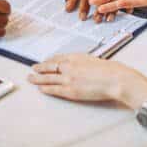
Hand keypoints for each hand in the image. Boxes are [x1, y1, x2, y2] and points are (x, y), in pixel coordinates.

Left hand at [29, 54, 146, 107]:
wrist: (114, 78)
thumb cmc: (109, 70)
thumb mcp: (93, 60)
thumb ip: (83, 62)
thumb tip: (80, 66)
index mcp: (76, 57)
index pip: (58, 58)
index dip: (49, 61)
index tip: (44, 62)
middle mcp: (69, 66)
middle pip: (50, 66)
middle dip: (40, 68)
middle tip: (33, 68)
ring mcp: (68, 78)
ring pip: (48, 78)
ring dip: (37, 78)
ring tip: (31, 78)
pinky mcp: (70, 90)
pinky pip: (53, 89)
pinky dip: (45, 88)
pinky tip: (40, 88)